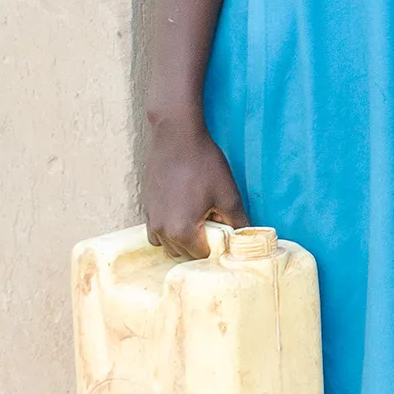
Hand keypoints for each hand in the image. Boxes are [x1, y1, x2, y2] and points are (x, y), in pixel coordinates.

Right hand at [143, 116, 247, 258]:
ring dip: (183, 240)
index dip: (216, 248)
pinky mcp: (146, 208)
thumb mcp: (228, 194)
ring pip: (168, 244)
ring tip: (199, 218)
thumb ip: (238, 222)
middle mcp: (161, 231)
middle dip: (200, 245)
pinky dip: (169, 230)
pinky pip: (157, 231)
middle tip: (215, 226)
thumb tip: (246, 237)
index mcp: (182, 231)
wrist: (176, 137)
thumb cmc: (204, 164)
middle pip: (184, 253)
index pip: (202, 256)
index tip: (225, 235)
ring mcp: (151, 220)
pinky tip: (183, 211)